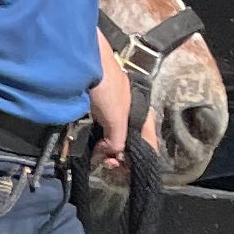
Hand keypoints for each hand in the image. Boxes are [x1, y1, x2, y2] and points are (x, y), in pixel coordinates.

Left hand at [87, 42, 132, 167]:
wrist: (85, 64)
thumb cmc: (107, 87)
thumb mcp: (117, 118)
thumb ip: (117, 139)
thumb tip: (111, 154)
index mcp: (142, 115)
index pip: (148, 143)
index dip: (140, 159)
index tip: (125, 169)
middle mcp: (131, 114)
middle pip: (130, 142)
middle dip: (120, 156)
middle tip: (107, 163)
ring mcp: (113, 112)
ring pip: (113, 138)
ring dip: (107, 150)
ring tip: (99, 156)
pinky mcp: (97, 110)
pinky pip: (99, 131)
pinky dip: (96, 140)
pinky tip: (91, 146)